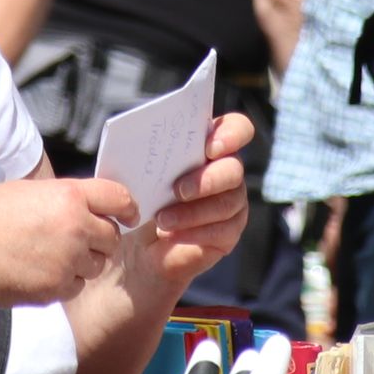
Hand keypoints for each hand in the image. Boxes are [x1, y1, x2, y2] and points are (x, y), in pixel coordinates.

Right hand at [0, 176, 135, 306]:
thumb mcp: (29, 191)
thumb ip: (65, 198)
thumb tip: (89, 208)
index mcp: (69, 196)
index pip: (119, 198)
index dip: (127, 208)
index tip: (128, 215)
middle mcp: (75, 228)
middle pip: (112, 237)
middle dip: (100, 239)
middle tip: (76, 239)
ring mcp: (68, 261)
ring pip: (97, 265)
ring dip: (83, 262)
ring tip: (51, 255)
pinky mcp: (56, 288)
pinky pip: (77, 286)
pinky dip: (65, 282)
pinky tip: (39, 271)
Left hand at [127, 112, 254, 292]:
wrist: (137, 243)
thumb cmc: (139, 198)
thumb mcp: (135, 175)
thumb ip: (143, 156)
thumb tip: (138, 146)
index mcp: (207, 146)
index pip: (237, 129)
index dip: (231, 135)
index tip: (209, 148)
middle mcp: (226, 172)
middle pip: (234, 169)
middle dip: (207, 179)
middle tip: (177, 190)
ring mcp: (231, 202)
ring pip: (227, 203)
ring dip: (193, 212)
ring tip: (162, 219)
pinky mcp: (229, 232)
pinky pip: (223, 231)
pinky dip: (195, 232)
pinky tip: (172, 234)